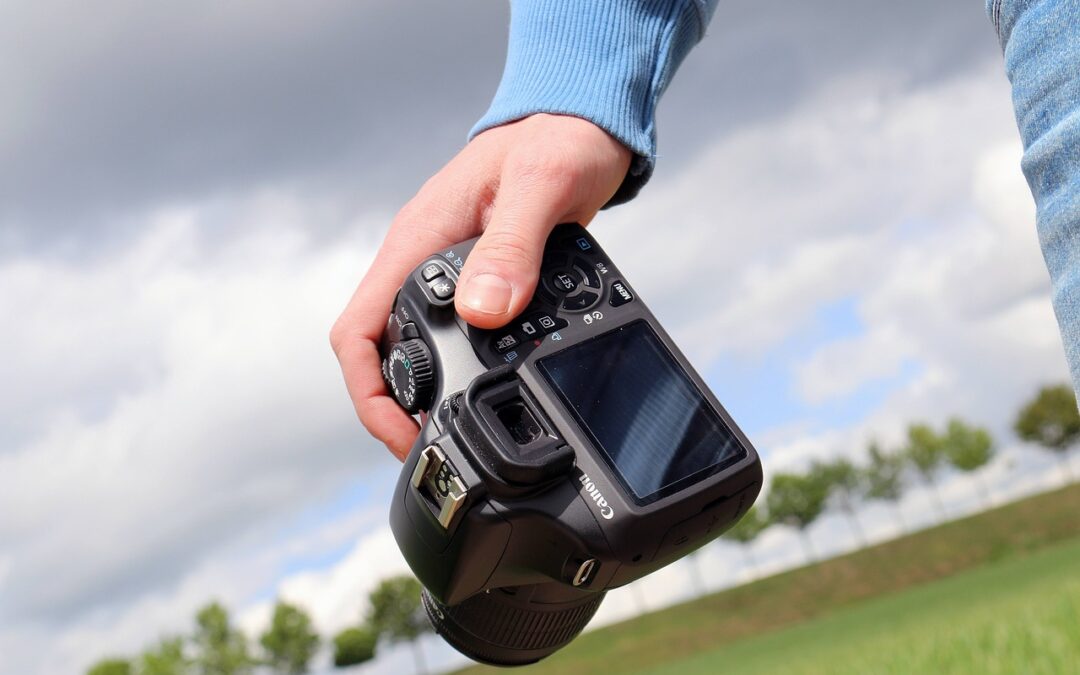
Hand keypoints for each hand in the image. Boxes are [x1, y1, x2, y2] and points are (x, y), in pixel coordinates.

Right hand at [331, 114, 631, 459]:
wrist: (580, 124)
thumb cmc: (559, 141)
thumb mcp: (541, 187)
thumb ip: (513, 246)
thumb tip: (484, 313)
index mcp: (418, 240)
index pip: (358, 327)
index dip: (368, 391)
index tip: (401, 432)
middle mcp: (423, 260)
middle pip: (379, 350)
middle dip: (396, 408)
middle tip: (434, 449)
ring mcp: (449, 272)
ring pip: (415, 346)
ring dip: (427, 392)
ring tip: (459, 432)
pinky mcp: (479, 279)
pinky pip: (455, 334)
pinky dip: (463, 369)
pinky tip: (490, 388)